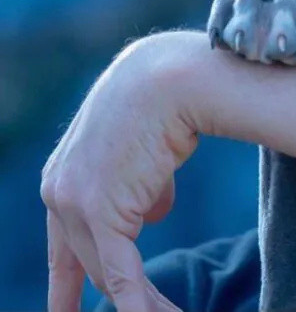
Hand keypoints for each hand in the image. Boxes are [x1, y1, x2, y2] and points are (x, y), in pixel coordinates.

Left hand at [41, 37, 196, 311]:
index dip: (66, 283)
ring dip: (142, 301)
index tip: (66, 309)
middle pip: (90, 262)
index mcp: (63, 178)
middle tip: (154, 310)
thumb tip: (154, 214)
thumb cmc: (162, 102)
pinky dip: (138, 299)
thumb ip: (142, 186)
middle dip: (121, 293)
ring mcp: (75, 203)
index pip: (62, 244)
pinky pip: (121, 269)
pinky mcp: (100, 211)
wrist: (165, 78)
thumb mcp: (143, 149)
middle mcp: (58, 193)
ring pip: (107, 271)